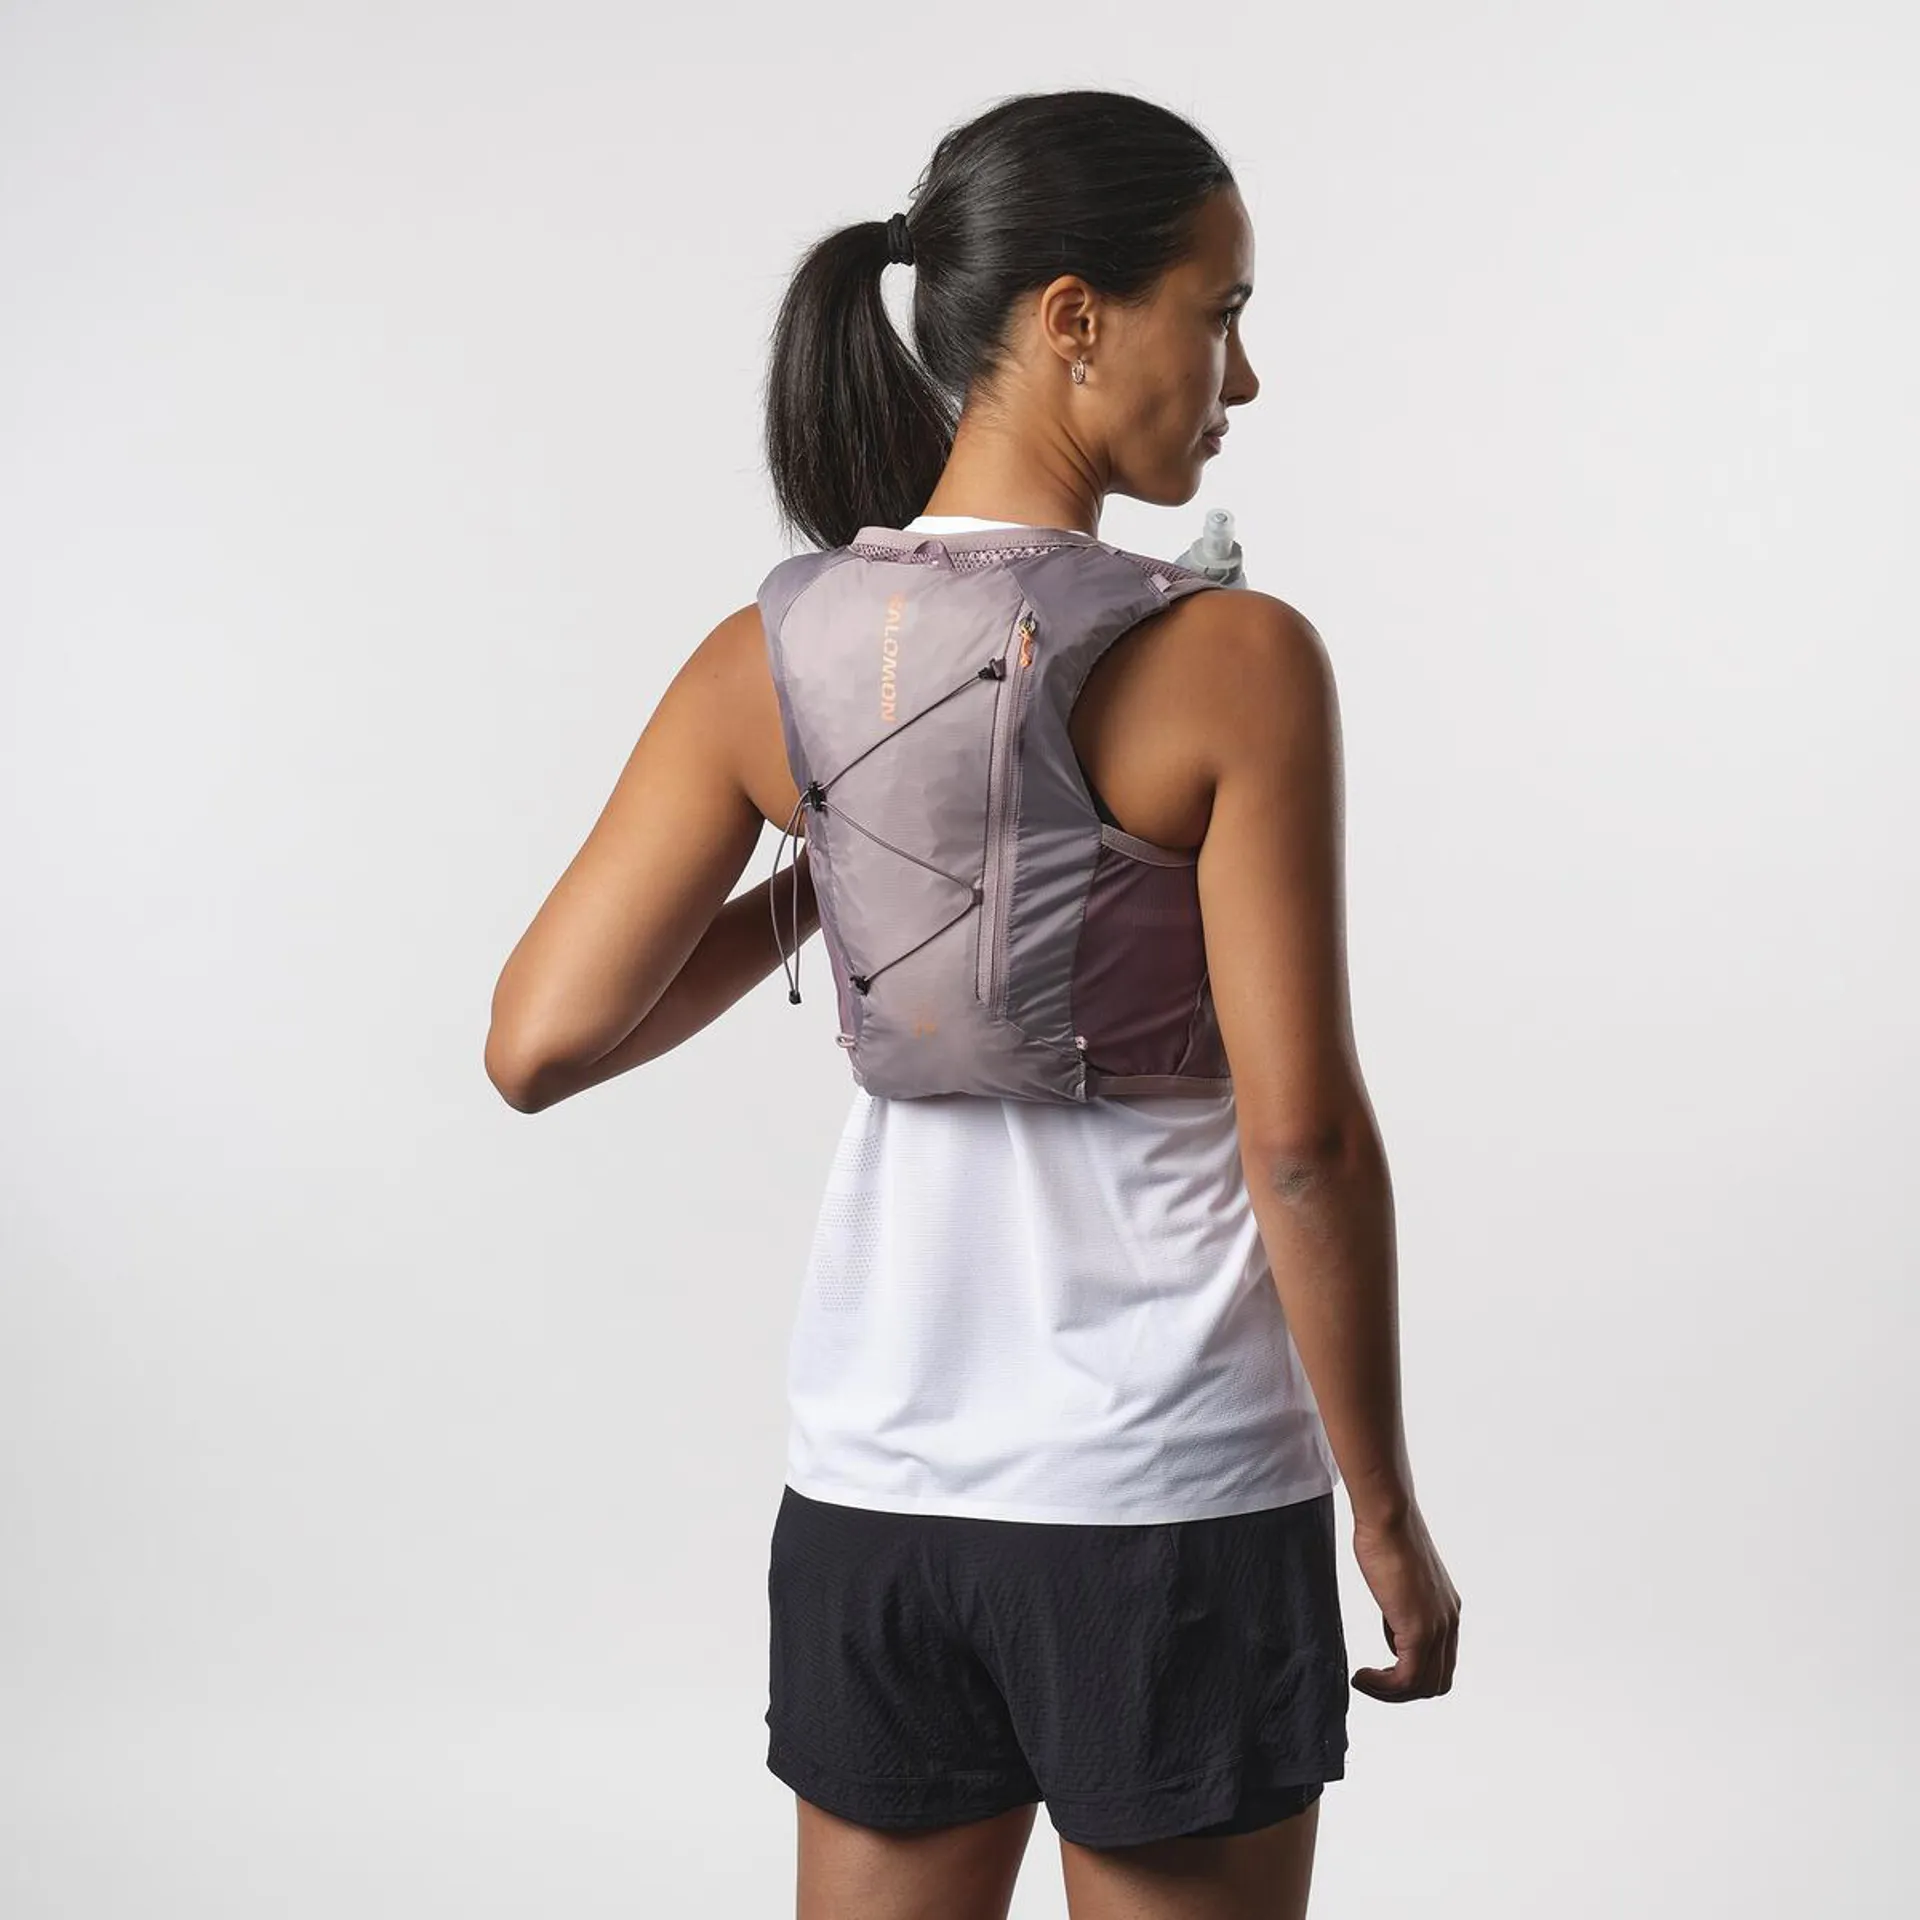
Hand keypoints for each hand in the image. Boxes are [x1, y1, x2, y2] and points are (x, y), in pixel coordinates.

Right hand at [1349, 1501, 1459, 1701]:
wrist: (1388, 1516)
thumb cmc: (1386, 1535)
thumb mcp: (1398, 1581)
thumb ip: (1402, 1608)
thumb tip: (1394, 1630)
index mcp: (1448, 1610)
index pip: (1440, 1662)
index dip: (1412, 1676)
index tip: (1382, 1670)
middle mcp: (1450, 1622)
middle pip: (1437, 1682)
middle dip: (1402, 1691)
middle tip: (1372, 1682)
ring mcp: (1438, 1628)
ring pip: (1423, 1686)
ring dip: (1390, 1692)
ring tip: (1363, 1681)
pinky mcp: (1419, 1630)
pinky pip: (1407, 1679)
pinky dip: (1383, 1686)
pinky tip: (1361, 1676)